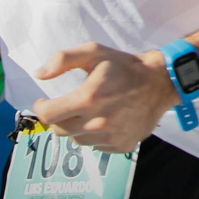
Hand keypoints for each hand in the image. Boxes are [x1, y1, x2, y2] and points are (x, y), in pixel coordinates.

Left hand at [31, 45, 179, 151]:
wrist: (160, 83)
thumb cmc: (124, 66)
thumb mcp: (94, 52)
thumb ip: (63, 60)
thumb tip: (39, 74)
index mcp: (87, 98)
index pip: (48, 115)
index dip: (41, 108)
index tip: (43, 102)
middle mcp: (97, 123)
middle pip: (59, 130)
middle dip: (58, 118)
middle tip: (66, 106)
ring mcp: (110, 137)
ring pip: (77, 140)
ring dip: (76, 127)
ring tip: (89, 112)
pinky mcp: (121, 146)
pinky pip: (96, 146)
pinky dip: (94, 136)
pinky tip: (105, 120)